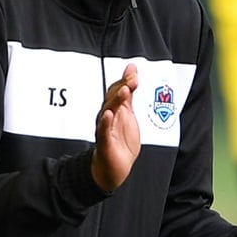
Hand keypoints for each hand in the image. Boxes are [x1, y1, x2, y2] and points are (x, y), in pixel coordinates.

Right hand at [91, 63, 139, 190]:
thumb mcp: (128, 112)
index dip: (125, 80)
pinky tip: (108, 115)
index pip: (117, 90)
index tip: (133, 72)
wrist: (116, 166)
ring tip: (123, 91)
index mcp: (114, 108)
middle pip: (112, 98)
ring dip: (115, 100)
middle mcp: (107, 116)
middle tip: (132, 79)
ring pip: (108, 111)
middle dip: (122, 87)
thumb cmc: (121, 138)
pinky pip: (103, 131)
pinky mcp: (104, 142)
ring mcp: (105, 128)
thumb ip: (129, 92)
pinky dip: (105, 123)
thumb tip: (131, 70)